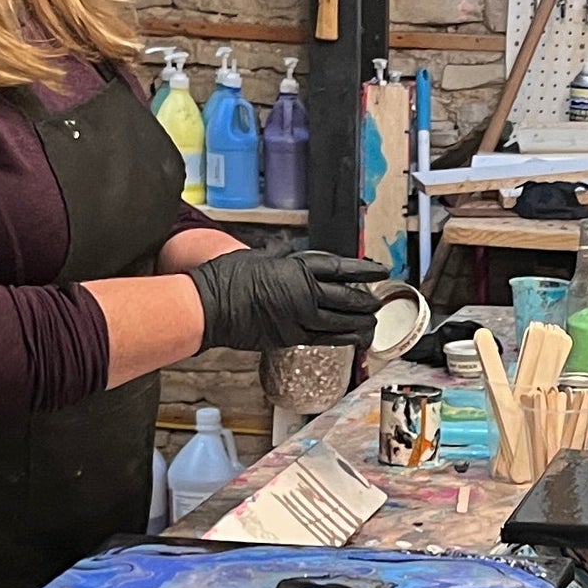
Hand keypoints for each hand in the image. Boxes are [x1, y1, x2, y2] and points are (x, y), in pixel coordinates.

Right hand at [189, 249, 387, 352]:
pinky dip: (342, 338)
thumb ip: (279, 256)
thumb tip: (287, 249)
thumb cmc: (226, 279)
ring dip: (359, 323)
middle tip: (378, 302)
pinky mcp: (288, 338)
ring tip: (373, 324)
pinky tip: (354, 338)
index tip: (379, 270)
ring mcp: (296, 318)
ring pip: (339, 322)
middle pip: (344, 297)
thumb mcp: (257, 257)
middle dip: (365, 300)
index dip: (362, 269)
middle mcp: (301, 294)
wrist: (208, 307)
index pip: (338, 268)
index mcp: (295, 269)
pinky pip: (323, 339)